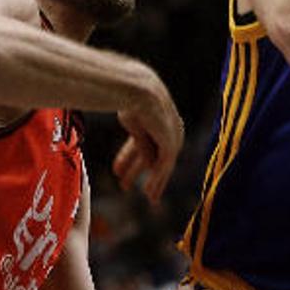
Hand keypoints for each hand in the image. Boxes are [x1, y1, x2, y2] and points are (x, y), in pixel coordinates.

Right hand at [113, 81, 184, 203]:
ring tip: (149, 197)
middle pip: (154, 155)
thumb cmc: (129, 99)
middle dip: (141, 171)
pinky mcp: (171, 145)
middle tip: (131, 186)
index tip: (117, 172)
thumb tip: (143, 161)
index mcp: (156, 120)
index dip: (129, 159)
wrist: (138, 92)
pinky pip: (164, 167)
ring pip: (162, 164)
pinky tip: (148, 193)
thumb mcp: (133, 125)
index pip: (143, 144)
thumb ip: (139, 143)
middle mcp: (168, 129)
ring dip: (154, 181)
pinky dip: (157, 181)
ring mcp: (172, 137)